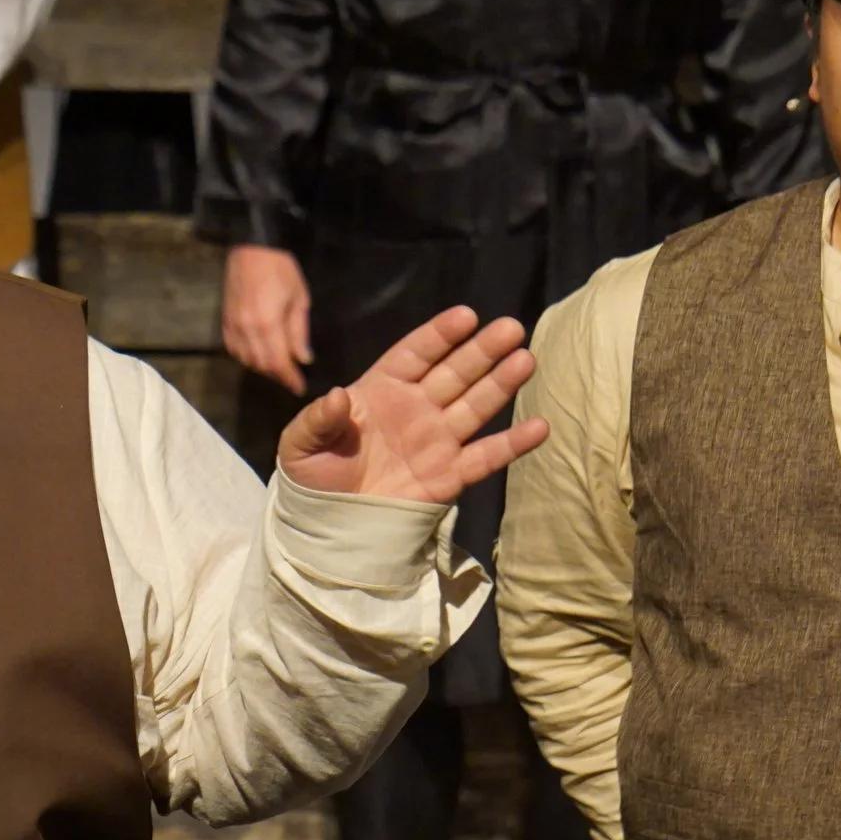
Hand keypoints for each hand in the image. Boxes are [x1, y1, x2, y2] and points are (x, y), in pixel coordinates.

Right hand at [223, 244, 313, 395]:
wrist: (252, 246)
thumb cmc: (281, 268)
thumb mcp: (299, 297)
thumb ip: (299, 332)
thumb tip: (303, 359)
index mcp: (267, 324)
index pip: (278, 363)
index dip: (289, 379)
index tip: (300, 388)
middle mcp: (246, 330)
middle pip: (261, 365)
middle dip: (277, 375)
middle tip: (292, 377)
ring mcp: (232, 326)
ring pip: (245, 359)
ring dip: (262, 367)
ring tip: (277, 366)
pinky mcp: (224, 320)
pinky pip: (233, 348)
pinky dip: (245, 357)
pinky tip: (256, 354)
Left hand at [277, 306, 548, 502]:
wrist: (326, 523)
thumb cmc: (312, 474)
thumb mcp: (300, 444)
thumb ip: (318, 418)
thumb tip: (338, 396)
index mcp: (381, 390)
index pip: (416, 354)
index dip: (440, 335)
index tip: (466, 316)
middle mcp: (416, 408)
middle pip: (455, 373)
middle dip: (482, 350)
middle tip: (510, 328)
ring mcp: (436, 440)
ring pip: (475, 406)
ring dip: (501, 384)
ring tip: (526, 359)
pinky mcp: (449, 475)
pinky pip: (486, 456)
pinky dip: (513, 444)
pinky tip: (540, 427)